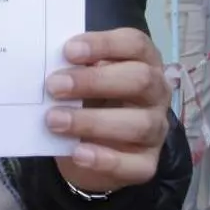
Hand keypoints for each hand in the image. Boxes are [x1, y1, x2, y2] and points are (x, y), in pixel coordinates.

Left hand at [45, 29, 170, 194]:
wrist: (87, 147)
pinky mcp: (147, 163)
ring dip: (93, 122)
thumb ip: (74, 68)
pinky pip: (134, 164)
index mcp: (144, 61)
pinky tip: (78, 152)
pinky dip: (105, 159)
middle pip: (140, 80)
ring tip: (54, 121)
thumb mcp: (82, 78)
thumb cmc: (88, 99)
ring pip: (139, 124)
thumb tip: (51, 64)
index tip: (68, 51)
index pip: (135, 44)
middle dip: (95, 81)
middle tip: (54, 86)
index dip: (104, 45)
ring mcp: (156, 129)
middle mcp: (157, 92)